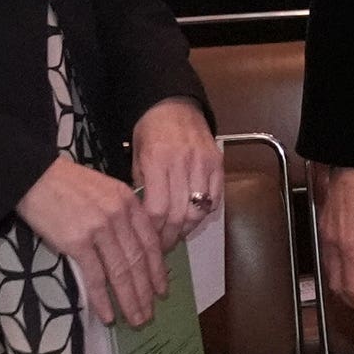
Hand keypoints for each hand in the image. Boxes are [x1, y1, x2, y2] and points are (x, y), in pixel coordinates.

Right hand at [17, 156, 167, 326]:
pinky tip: (108, 315)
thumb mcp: (105, 190)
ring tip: (135, 319)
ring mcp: (99, 228)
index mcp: (129, 202)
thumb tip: (133, 247)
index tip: (161, 290)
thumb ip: (122, 214)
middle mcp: (119, 215)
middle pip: (138, 261)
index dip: (157, 270)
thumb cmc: (67, 184)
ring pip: (121, 272)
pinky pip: (95, 276)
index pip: (150, 242)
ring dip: (129, 300)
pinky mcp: (77, 241)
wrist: (33, 176)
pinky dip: (103, 299)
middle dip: (145, 292)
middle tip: (149, 314)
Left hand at [129, 97, 221, 254]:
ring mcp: (204, 164)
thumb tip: (144, 219)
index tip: (147, 241)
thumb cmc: (150, 130)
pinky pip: (214, 200)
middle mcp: (183, 163)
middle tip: (162, 248)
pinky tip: (191, 219)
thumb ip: (141, 186)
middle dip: (169, 237)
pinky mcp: (218, 165)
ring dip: (186, 229)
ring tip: (176, 236)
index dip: (153, 231)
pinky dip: (203, 214)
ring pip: (198, 211)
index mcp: (157, 161)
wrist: (174, 105)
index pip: (157, 209)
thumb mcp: (136, 155)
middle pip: (178, 214)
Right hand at [315, 163, 353, 314]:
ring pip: (330, 271)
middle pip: (336, 284)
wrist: (352, 160)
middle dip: (352, 299)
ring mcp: (325, 234)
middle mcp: (332, 244)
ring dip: (345, 285)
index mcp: (349, 246)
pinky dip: (340, 269)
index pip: (352, 287)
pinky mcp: (324, 225)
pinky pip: (328, 256)